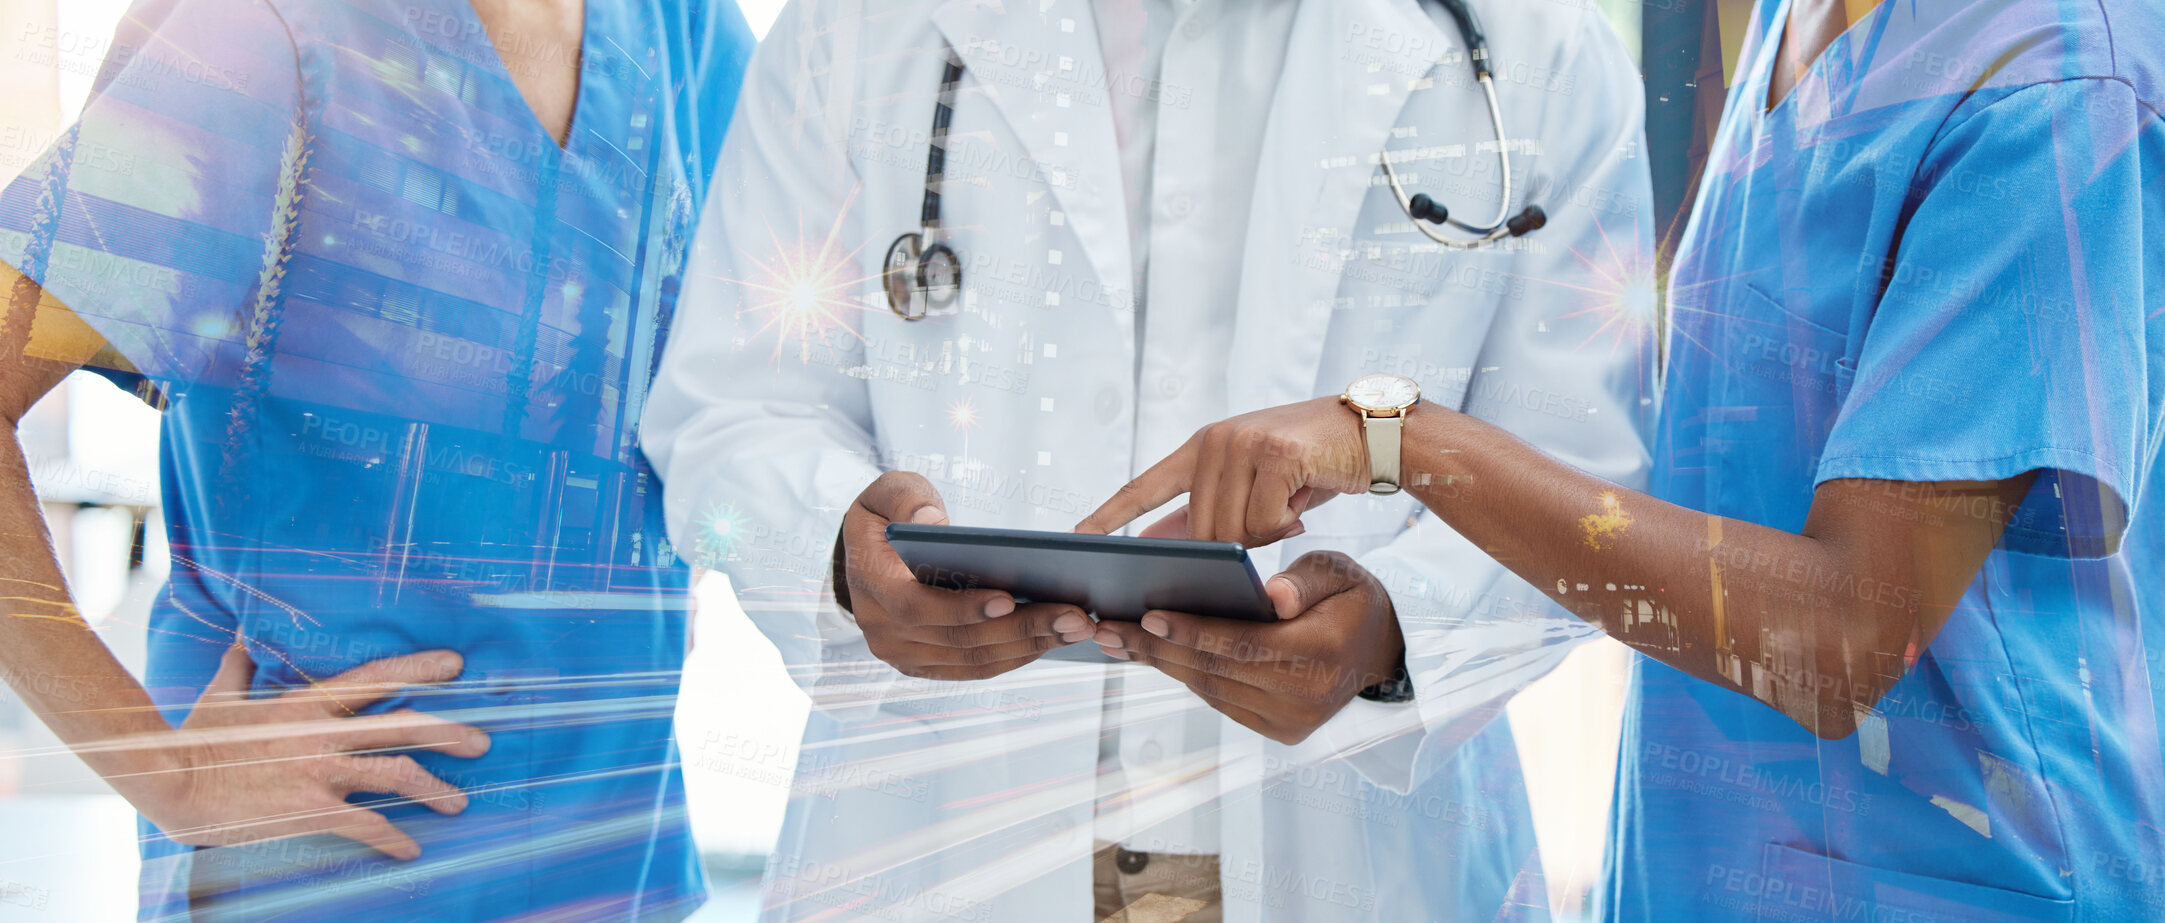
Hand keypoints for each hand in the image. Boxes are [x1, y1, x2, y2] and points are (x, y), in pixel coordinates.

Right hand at [131, 647, 490, 859]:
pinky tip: (411, 851)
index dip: (419, 668)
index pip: (376, 677)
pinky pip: (366, 824)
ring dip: (434, 789)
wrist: (170, 782)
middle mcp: (323, 732)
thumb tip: (240, 638)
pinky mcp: (310, 809)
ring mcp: (320, 771)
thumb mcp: (220, 695)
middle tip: (482, 743)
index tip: (457, 665)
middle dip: (450, 734)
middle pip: (404, 726)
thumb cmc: (193, 740)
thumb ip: (240, 667)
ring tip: (459, 803)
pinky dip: (392, 839)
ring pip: (396, 774)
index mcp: (307, 702)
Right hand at [840, 472, 1087, 679]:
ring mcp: (905, 655)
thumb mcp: (886, 492)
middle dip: (1021, 629)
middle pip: (959, 640)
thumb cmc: (886, 518)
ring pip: (974, 660)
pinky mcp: (927, 665)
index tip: (1009, 598)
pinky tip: (1055, 638)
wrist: (866, 557)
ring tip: (1077, 628)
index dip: (963, 608)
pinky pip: (976, 667)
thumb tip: (932, 521)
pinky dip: (1017, 655)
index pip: (917, 607)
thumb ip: (905, 499)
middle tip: (1075, 616)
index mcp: (871, 586)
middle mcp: (884, 632)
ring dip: (1030, 647)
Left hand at [1075, 397, 1369, 545]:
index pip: (1144, 486)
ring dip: (1266, 533)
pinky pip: (1264, 520)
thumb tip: (1154, 545)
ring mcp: (1243, 443)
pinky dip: (1286, 523)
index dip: (1109, 514)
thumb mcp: (1250, 485)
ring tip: (1290, 505)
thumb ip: (1205, 512)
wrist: (1372, 434)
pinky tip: (1304, 499)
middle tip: (1274, 521)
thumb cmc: (1308, 465)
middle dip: (1235, 546)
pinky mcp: (1275, 453)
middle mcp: (1215, 441)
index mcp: (1201, 447)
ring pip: (1231, 531)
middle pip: (1200, 531)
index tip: (1075, 538)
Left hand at [1089, 551, 1404, 744]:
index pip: (1244, 644)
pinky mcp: (1278, 731)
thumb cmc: (1350, 599)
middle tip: (1107, 629)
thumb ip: (1304, 581)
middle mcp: (1307, 696)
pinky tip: (1151, 655)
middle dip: (1157, 649)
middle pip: (1217, 671)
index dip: (1193, 631)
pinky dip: (1184, 675)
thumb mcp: (1339, 572)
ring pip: (1211, 689)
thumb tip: (1270, 596)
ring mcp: (1291, 721)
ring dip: (1161, 665)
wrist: (1377, 652)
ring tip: (1116, 640)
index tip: (1147, 616)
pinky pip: (1220, 700)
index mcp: (1322, 652)